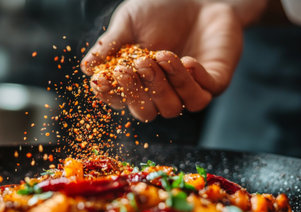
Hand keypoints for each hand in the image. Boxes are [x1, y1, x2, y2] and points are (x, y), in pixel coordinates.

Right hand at [81, 0, 242, 121]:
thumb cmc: (161, 8)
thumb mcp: (130, 21)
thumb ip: (111, 44)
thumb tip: (87, 67)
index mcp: (137, 81)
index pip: (119, 98)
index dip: (109, 94)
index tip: (101, 80)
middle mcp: (160, 92)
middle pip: (145, 112)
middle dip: (136, 92)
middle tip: (134, 66)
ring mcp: (186, 91)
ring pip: (171, 108)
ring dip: (163, 85)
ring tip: (162, 55)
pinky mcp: (213, 84)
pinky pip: (200, 97)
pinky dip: (192, 81)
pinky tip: (188, 60)